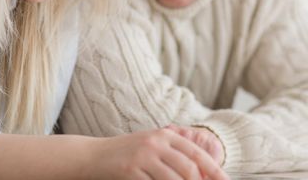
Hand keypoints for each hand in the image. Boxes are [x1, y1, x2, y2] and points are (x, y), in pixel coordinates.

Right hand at [87, 128, 228, 179]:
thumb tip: (200, 173)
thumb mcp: (151, 145)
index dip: (215, 171)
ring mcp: (142, 156)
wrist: (92, 155)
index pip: (197, 154)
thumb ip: (173, 154)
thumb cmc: (126, 153)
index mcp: (164, 135)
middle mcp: (156, 143)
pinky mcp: (130, 171)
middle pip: (189, 169)